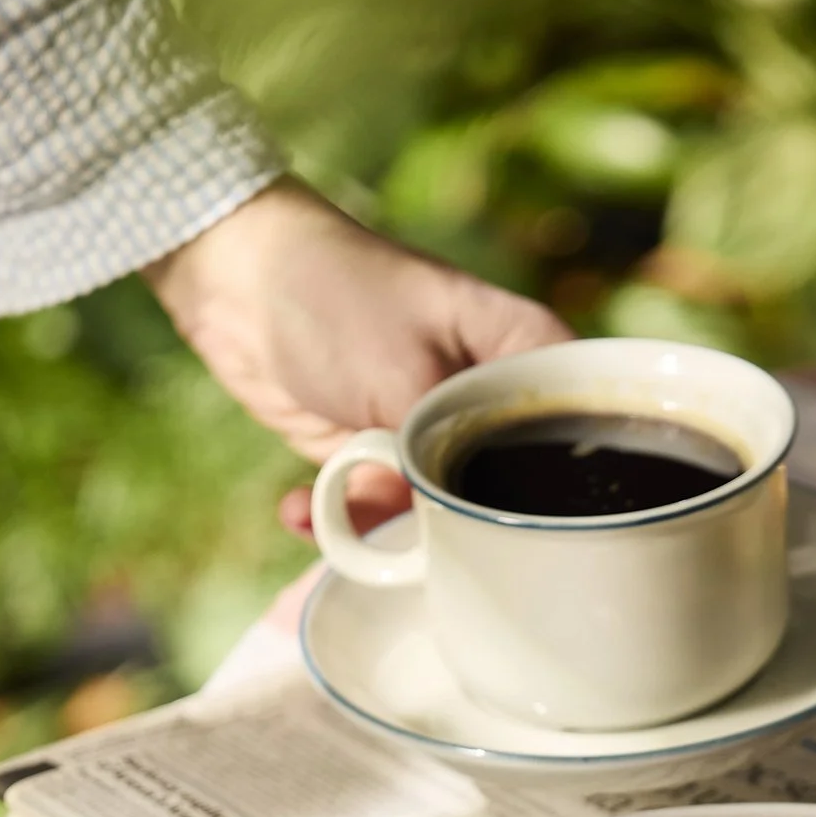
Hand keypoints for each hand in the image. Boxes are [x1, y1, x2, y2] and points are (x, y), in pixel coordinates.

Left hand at [144, 177, 569, 534]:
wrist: (232, 278)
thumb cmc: (337, 296)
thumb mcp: (406, 378)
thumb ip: (445, 458)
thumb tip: (458, 529)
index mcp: (526, 356)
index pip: (583, 433)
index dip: (565, 493)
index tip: (530, 534)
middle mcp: (490, 400)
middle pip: (508, 491)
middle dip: (454, 525)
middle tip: (413, 538)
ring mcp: (432, 432)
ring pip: (435, 512)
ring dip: (379, 525)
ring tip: (334, 505)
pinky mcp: (374, 454)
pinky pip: (374, 511)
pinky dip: (334, 518)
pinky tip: (298, 508)